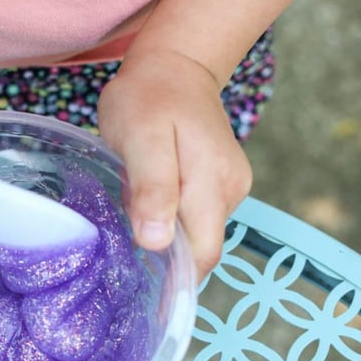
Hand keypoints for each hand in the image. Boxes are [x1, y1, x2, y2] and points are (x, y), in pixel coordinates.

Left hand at [98, 50, 251, 280]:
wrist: (174, 65)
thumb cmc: (148, 98)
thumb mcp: (141, 138)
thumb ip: (153, 188)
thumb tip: (157, 242)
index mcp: (212, 183)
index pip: (203, 254)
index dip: (178, 280)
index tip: (146, 295)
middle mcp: (231, 189)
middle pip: (202, 247)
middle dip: (169, 257)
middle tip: (129, 247)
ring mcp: (231, 185)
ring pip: (200, 231)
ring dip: (170, 235)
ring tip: (137, 216)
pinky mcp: (223, 180)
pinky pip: (200, 214)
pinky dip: (176, 219)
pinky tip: (154, 204)